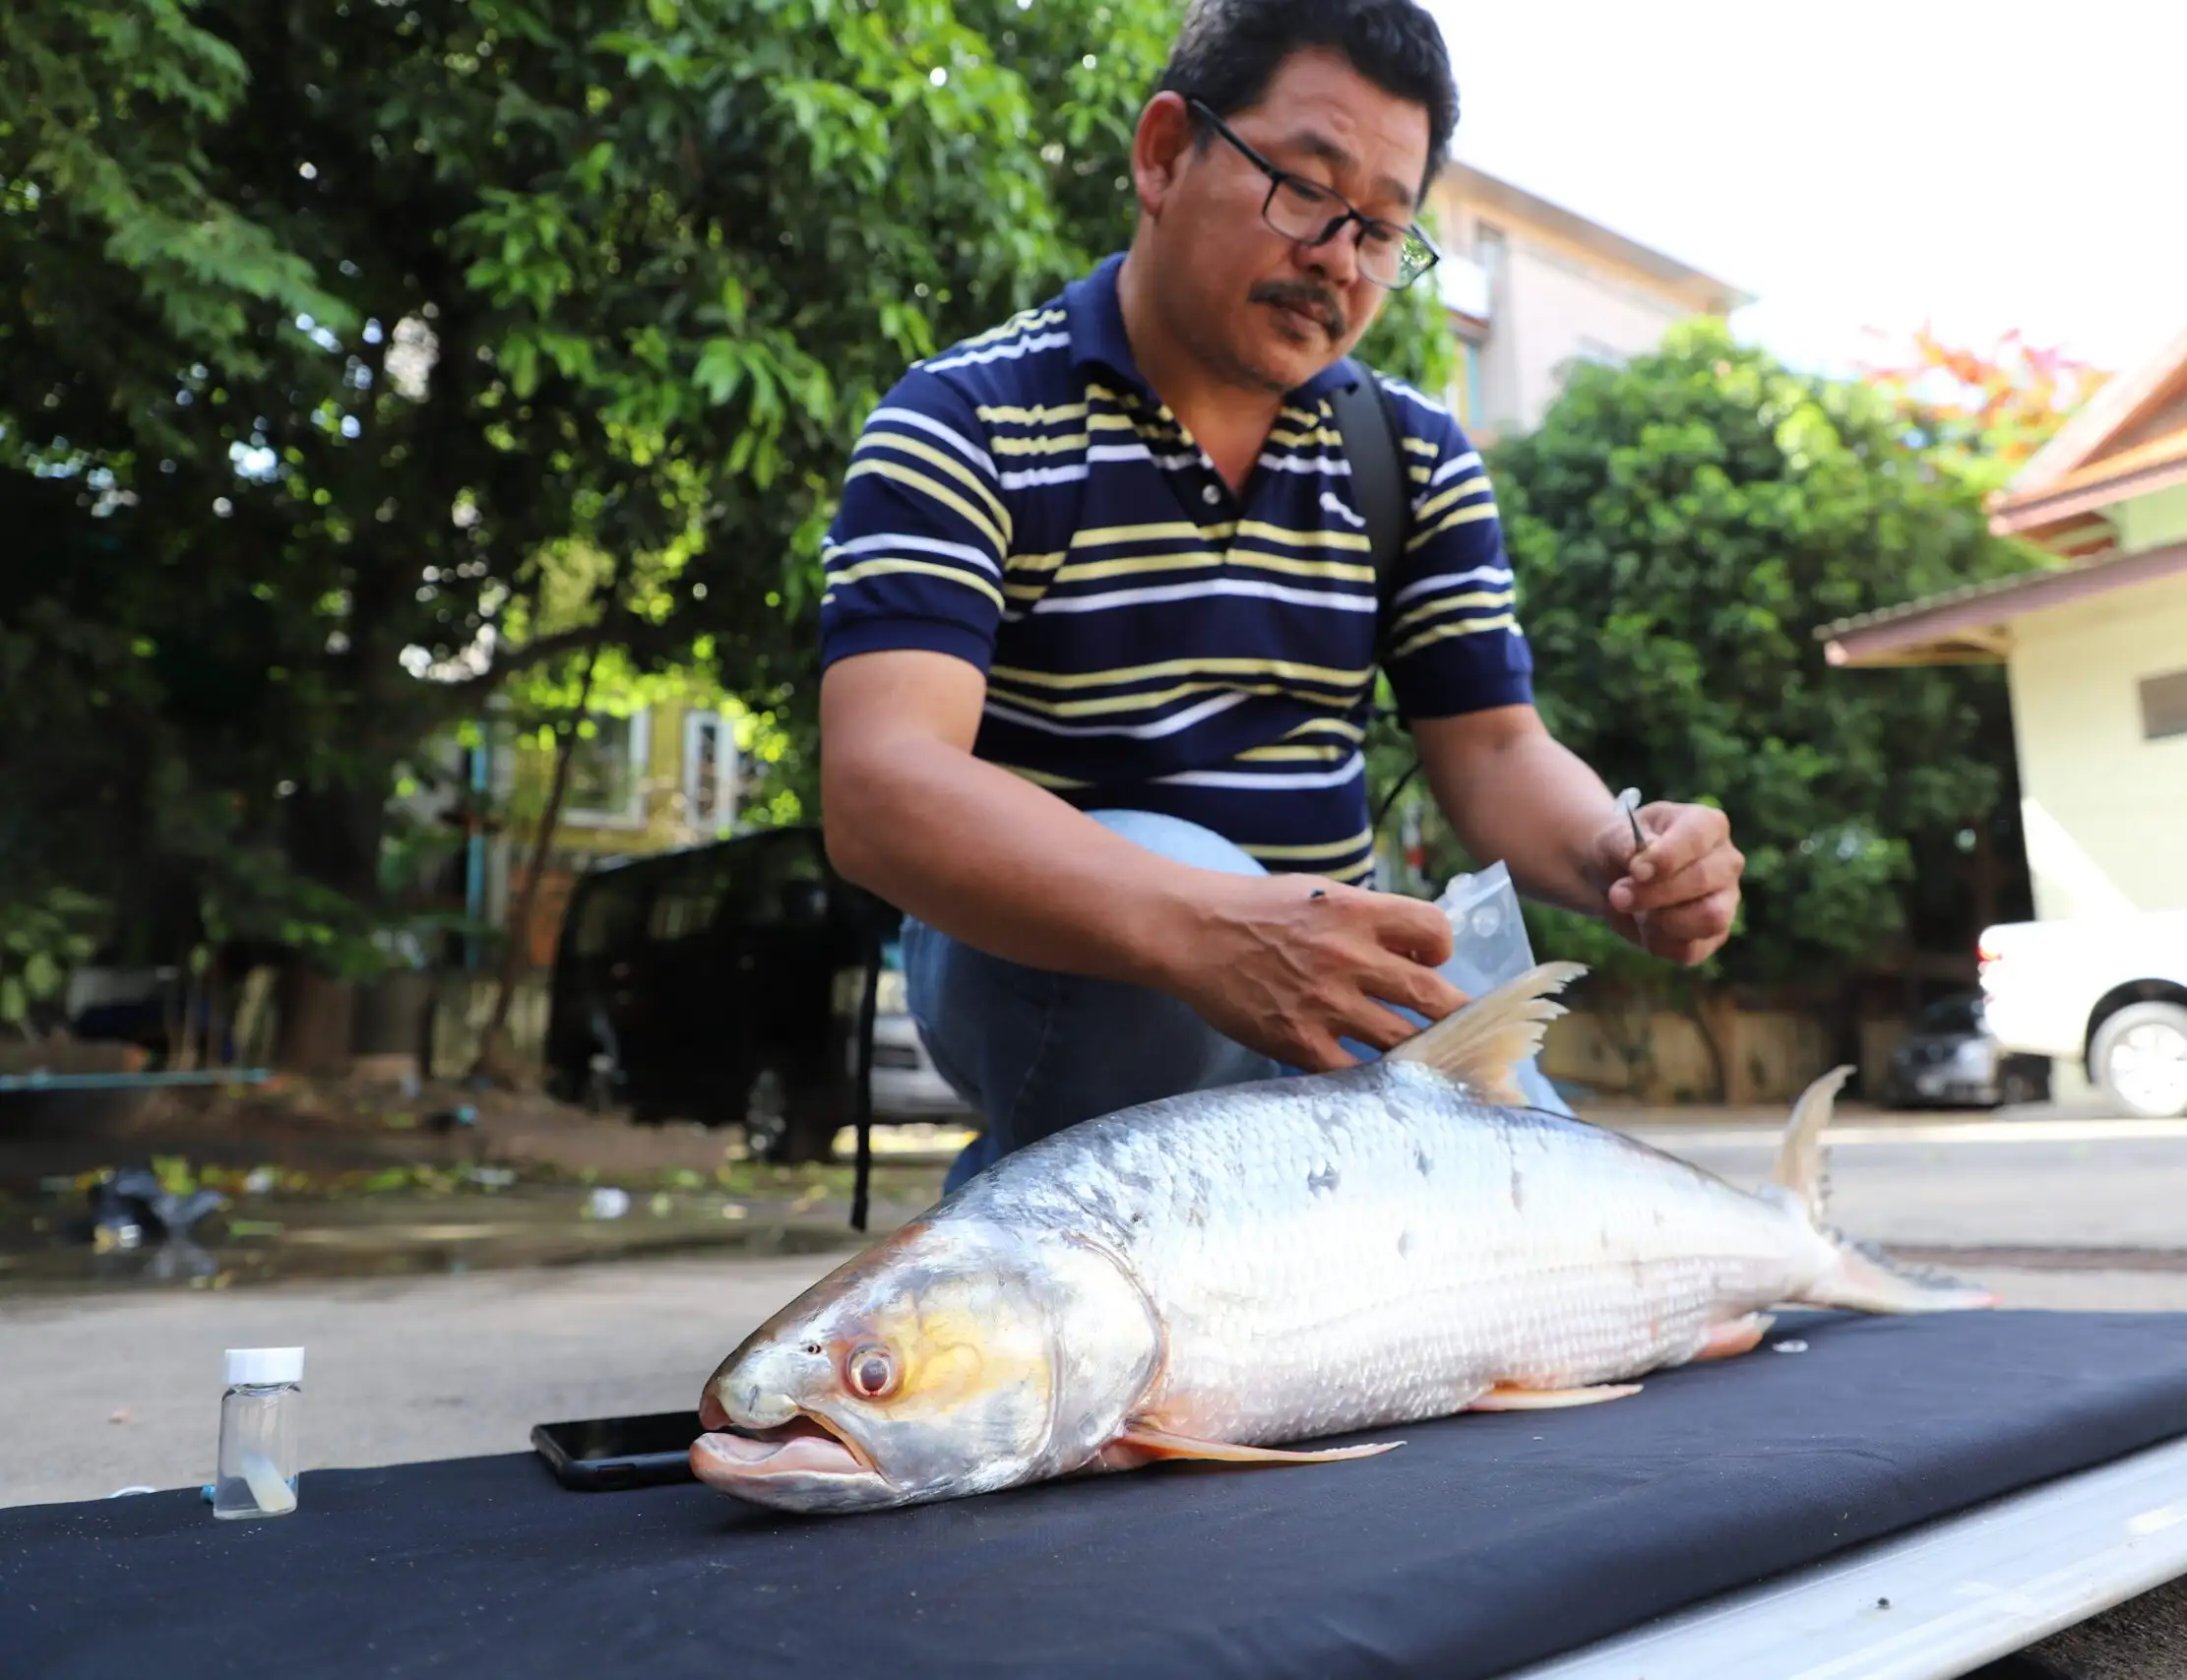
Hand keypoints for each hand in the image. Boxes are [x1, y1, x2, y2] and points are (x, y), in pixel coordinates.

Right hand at [1166, 874, 1469, 1072]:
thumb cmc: (1255, 910)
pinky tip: (1376, 1075)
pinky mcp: (1298, 1040)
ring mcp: (1325, 1003)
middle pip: (1431, 995)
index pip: (1435, 932)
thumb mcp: (1319, 894)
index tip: (1432, 963)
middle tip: (1466, 1030)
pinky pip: (1353, 1071)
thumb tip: (1413, 951)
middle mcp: (1348, 956)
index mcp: (1356, 912)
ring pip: (1400, 1040)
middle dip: (1456, 1015)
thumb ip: (1367, 918)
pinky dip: (1371, 1076)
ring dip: (1421, 1052)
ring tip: (1430, 1059)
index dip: (1441, 950)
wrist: (1191, 933)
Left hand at [1591, 801, 1743, 965]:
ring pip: (1710, 919)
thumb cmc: (1624, 850)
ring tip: (1632, 911)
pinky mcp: (1714, 935)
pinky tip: (1642, 926)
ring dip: (1661, 922)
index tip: (1635, 871)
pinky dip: (1658, 943)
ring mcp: (1726, 900)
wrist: (1619, 877)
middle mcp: (1726, 861)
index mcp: (1708, 824)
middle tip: (1617, 895)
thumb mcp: (1615, 837)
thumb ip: (1624, 843)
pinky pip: (1692, 949)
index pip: (1698, 837)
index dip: (1666, 857)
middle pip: (1702, 880)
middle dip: (1653, 894)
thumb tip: (1638, 857)